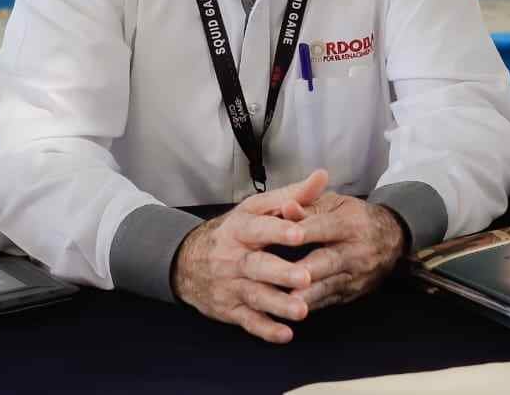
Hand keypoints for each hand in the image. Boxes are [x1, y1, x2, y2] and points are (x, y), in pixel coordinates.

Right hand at [172, 170, 328, 343]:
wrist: (187, 262)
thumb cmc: (235, 231)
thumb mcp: (258, 208)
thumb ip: (293, 195)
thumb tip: (322, 176)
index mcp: (241, 229)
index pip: (260, 228)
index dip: (279, 230)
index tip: (300, 232)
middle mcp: (234, 258)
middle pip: (258, 266)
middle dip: (281, 273)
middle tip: (305, 277)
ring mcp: (231, 285)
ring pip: (255, 296)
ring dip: (278, 305)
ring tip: (301, 311)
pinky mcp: (230, 308)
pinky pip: (248, 321)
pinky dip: (265, 329)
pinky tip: (285, 335)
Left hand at [290, 195, 405, 309]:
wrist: (392, 238)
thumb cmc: (356, 218)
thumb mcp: (337, 204)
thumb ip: (309, 207)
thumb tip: (286, 208)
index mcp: (351, 223)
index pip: (325, 226)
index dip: (306, 231)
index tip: (286, 235)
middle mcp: (357, 250)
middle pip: (330, 260)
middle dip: (307, 269)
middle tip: (284, 275)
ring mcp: (357, 275)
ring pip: (330, 286)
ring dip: (308, 294)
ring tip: (288, 300)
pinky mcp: (353, 292)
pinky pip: (330, 300)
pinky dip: (311, 304)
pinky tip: (293, 309)